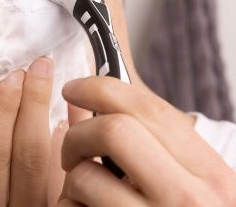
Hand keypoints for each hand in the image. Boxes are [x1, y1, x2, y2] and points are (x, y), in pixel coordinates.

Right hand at [0, 57, 68, 206]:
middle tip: (40, 68)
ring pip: (57, 163)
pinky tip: (74, 117)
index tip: (10, 79)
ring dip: (58, 119)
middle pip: (29, 154)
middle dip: (34, 104)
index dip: (2, 113)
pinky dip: (75, 143)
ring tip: (58, 82)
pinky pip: (74, 177)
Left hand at [60, 76, 235, 205]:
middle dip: (80, 133)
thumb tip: (89, 102)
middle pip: (113, 131)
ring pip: (87, 176)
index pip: (148, 108)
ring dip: (72, 179)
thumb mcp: (192, 184)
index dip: (101, 87)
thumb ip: (152, 145)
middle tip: (73, 148)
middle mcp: (190, 201)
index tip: (74, 87)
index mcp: (211, 175)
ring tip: (82, 191)